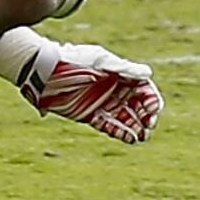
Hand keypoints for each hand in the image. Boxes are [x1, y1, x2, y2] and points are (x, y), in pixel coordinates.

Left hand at [0, 34, 161, 144]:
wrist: (46, 72)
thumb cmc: (75, 61)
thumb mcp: (100, 62)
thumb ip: (124, 69)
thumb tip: (148, 73)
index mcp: (119, 74)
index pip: (142, 88)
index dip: (151, 99)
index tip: (153, 109)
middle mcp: (113, 89)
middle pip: (137, 105)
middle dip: (146, 116)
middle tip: (150, 125)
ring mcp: (102, 103)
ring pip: (125, 118)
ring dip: (137, 127)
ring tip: (143, 136)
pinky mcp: (90, 115)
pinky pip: (110, 126)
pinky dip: (121, 132)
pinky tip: (131, 138)